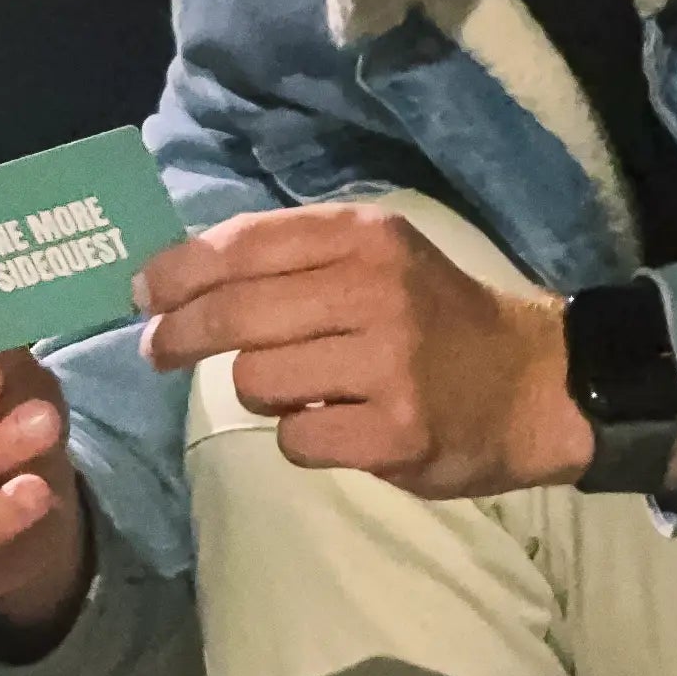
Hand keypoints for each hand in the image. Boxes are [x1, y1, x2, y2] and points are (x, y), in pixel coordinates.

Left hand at [135, 204, 595, 499]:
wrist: (533, 384)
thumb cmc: (434, 317)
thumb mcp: (374, 257)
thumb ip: (291, 258)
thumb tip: (178, 276)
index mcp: (362, 237)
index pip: (242, 245)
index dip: (178, 272)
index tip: (143, 295)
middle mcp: (373, 290)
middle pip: (235, 314)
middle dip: (181, 336)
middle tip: (158, 352)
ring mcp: (386, 363)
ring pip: (256, 380)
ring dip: (259, 390)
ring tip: (301, 389)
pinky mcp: (394, 431)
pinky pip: (294, 438)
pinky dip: (299, 437)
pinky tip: (335, 425)